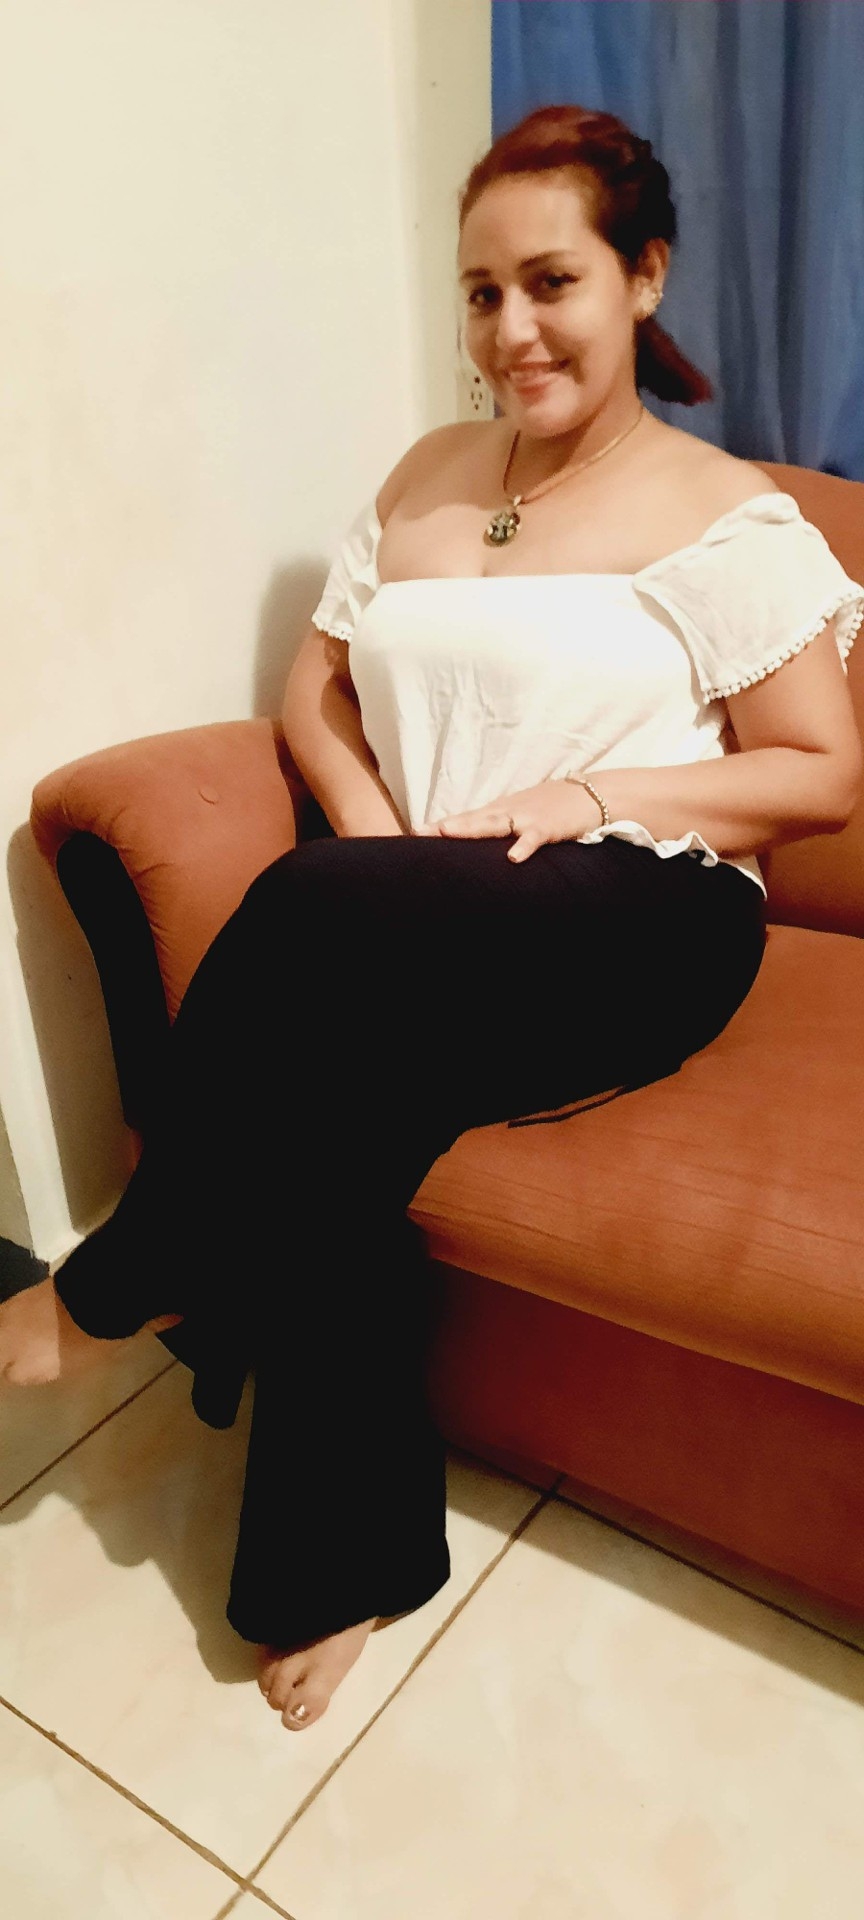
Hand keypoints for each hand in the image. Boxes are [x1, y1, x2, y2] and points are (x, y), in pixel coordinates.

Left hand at [413, 780, 602, 862]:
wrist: (590, 794)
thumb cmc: (553, 806)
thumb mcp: (522, 814)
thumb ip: (500, 826)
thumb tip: (478, 839)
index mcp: (502, 811)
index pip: (467, 818)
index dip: (442, 825)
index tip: (415, 832)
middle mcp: (508, 812)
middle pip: (473, 819)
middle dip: (446, 825)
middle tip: (420, 832)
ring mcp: (527, 818)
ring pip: (495, 823)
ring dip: (471, 828)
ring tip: (447, 833)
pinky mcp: (548, 827)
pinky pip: (534, 838)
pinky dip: (524, 846)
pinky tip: (512, 857)